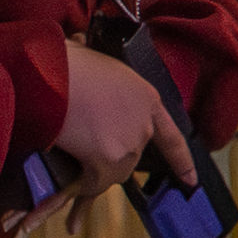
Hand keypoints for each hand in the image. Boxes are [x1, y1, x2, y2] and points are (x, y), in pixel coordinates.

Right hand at [5, 41, 195, 234]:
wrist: (47, 69)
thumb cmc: (61, 62)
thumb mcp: (93, 61)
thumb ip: (94, 74)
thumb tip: (77, 47)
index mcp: (146, 97)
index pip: (170, 136)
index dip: (180, 161)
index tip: (190, 180)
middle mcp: (144, 123)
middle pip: (129, 158)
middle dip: (105, 159)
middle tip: (78, 146)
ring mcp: (129, 143)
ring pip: (110, 174)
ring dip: (88, 172)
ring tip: (65, 152)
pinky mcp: (109, 159)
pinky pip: (91, 186)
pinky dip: (78, 190)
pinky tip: (64, 185)